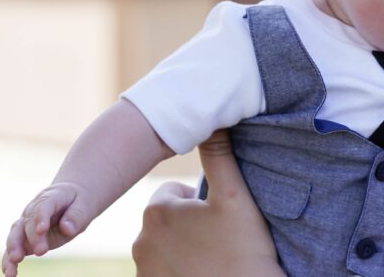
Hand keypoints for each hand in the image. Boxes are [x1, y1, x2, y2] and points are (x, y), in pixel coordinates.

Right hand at [2, 182, 90, 276]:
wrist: (71, 200)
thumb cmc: (78, 202)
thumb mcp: (84, 205)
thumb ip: (76, 216)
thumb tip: (67, 230)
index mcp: (50, 197)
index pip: (43, 206)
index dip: (41, 218)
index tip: (42, 230)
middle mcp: (33, 210)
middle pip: (29, 223)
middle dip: (34, 238)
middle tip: (41, 252)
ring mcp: (26, 224)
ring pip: (15, 235)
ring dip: (13, 249)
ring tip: (15, 263)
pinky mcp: (23, 238)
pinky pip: (13, 249)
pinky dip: (8, 260)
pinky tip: (9, 273)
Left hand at [132, 130, 282, 276]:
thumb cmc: (243, 249)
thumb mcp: (235, 196)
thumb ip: (218, 155)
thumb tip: (213, 122)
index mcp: (157, 211)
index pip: (174, 192)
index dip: (200, 201)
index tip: (220, 218)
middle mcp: (139, 241)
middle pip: (167, 219)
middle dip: (189, 223)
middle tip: (219, 236)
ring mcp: (142, 271)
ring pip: (163, 245)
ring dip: (182, 247)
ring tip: (212, 256)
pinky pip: (161, 270)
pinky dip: (177, 270)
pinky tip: (201, 272)